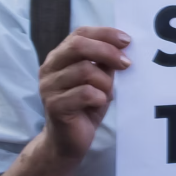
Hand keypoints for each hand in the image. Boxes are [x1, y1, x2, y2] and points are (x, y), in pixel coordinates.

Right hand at [39, 27, 130, 162]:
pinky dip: (99, 97)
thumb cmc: (85, 107)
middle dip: (107, 52)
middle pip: (78, 46)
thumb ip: (104, 63)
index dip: (104, 33)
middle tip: (126, 64)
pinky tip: (99, 104)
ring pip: (84, 70)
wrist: (67, 142)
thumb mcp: (98, 80)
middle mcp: (49, 68)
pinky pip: (84, 93)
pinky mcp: (54, 106)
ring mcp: (49, 87)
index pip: (80, 33)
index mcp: (59, 57)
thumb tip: (123, 46)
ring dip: (104, 82)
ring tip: (107, 94)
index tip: (127, 41)